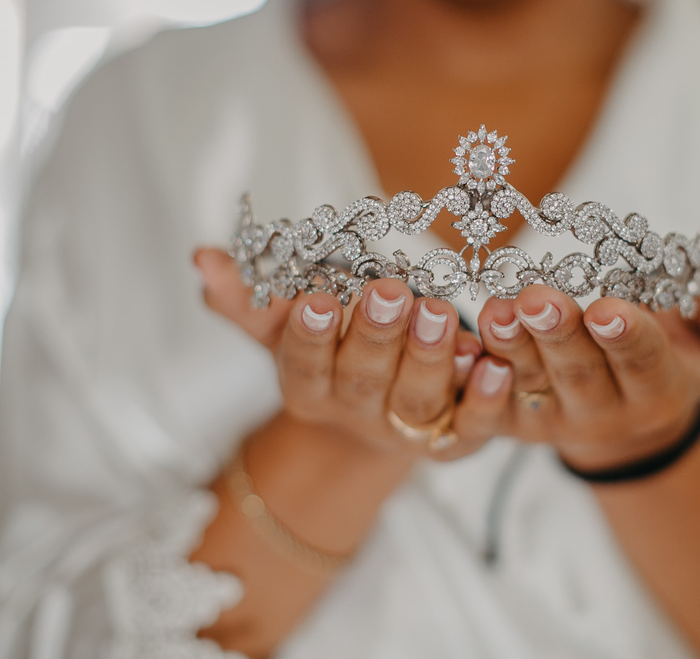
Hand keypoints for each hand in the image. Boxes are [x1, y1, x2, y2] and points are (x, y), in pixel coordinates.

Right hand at [193, 248, 507, 460]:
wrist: (373, 413)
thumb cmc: (328, 354)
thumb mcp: (282, 327)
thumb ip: (246, 297)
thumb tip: (202, 257)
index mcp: (311, 391)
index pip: (305, 367)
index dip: (311, 337)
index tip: (317, 297)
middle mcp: (358, 415)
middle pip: (364, 382)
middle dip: (377, 337)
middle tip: (391, 292)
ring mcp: (407, 431)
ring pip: (417, 402)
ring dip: (430, 359)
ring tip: (440, 313)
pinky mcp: (455, 440)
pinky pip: (471, 430)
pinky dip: (486, 403)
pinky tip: (497, 365)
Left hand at [474, 260, 699, 471]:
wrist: (624, 422)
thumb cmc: (672, 364)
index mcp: (656, 391)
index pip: (641, 361)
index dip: (625, 335)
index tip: (609, 307)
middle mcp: (602, 411)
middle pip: (577, 371)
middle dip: (557, 334)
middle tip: (537, 298)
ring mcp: (551, 418)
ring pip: (527, 380)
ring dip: (509, 345)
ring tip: (496, 310)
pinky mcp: (509, 421)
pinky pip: (484, 402)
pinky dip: (470, 373)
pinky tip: (459, 341)